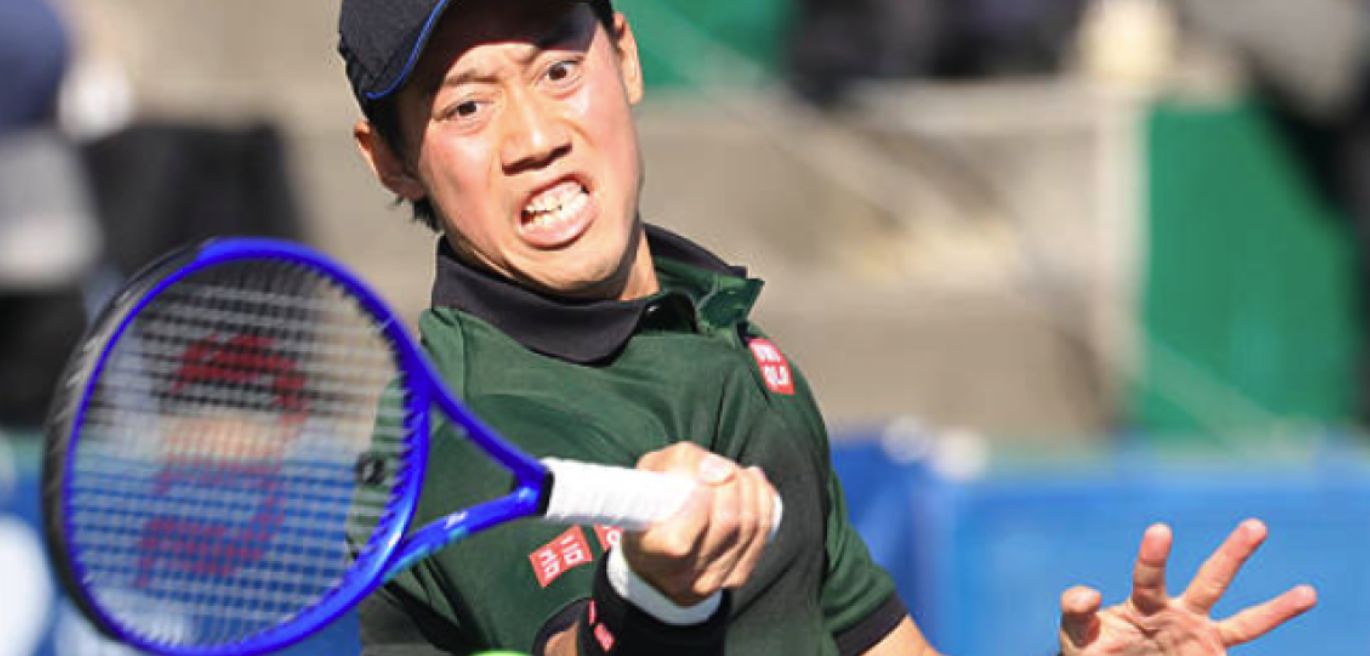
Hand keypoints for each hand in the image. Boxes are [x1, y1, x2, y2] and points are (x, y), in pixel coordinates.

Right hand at [619, 443, 777, 606]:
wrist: (654, 548)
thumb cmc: (649, 503)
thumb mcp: (651, 472)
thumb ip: (683, 462)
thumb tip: (722, 471)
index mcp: (651, 551)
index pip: (684, 533)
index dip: (702, 494)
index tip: (706, 470)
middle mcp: (679, 576)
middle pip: (727, 522)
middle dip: (732, 484)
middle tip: (725, 467)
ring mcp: (709, 581)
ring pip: (750, 528)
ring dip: (751, 490)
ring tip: (739, 473)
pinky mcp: (734, 578)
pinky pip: (762, 537)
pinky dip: (764, 505)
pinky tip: (755, 486)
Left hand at [1059, 519, 1315, 654]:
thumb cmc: (1092, 651)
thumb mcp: (1076, 635)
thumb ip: (1076, 611)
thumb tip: (1091, 592)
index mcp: (1142, 603)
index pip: (1149, 577)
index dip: (1153, 558)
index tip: (1155, 537)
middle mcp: (1176, 611)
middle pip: (1210, 580)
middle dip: (1233, 554)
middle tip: (1256, 526)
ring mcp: (1198, 633)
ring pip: (1241, 616)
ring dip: (1271, 603)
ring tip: (1302, 584)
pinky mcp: (1212, 653)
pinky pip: (1246, 635)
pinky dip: (1271, 620)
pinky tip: (1302, 601)